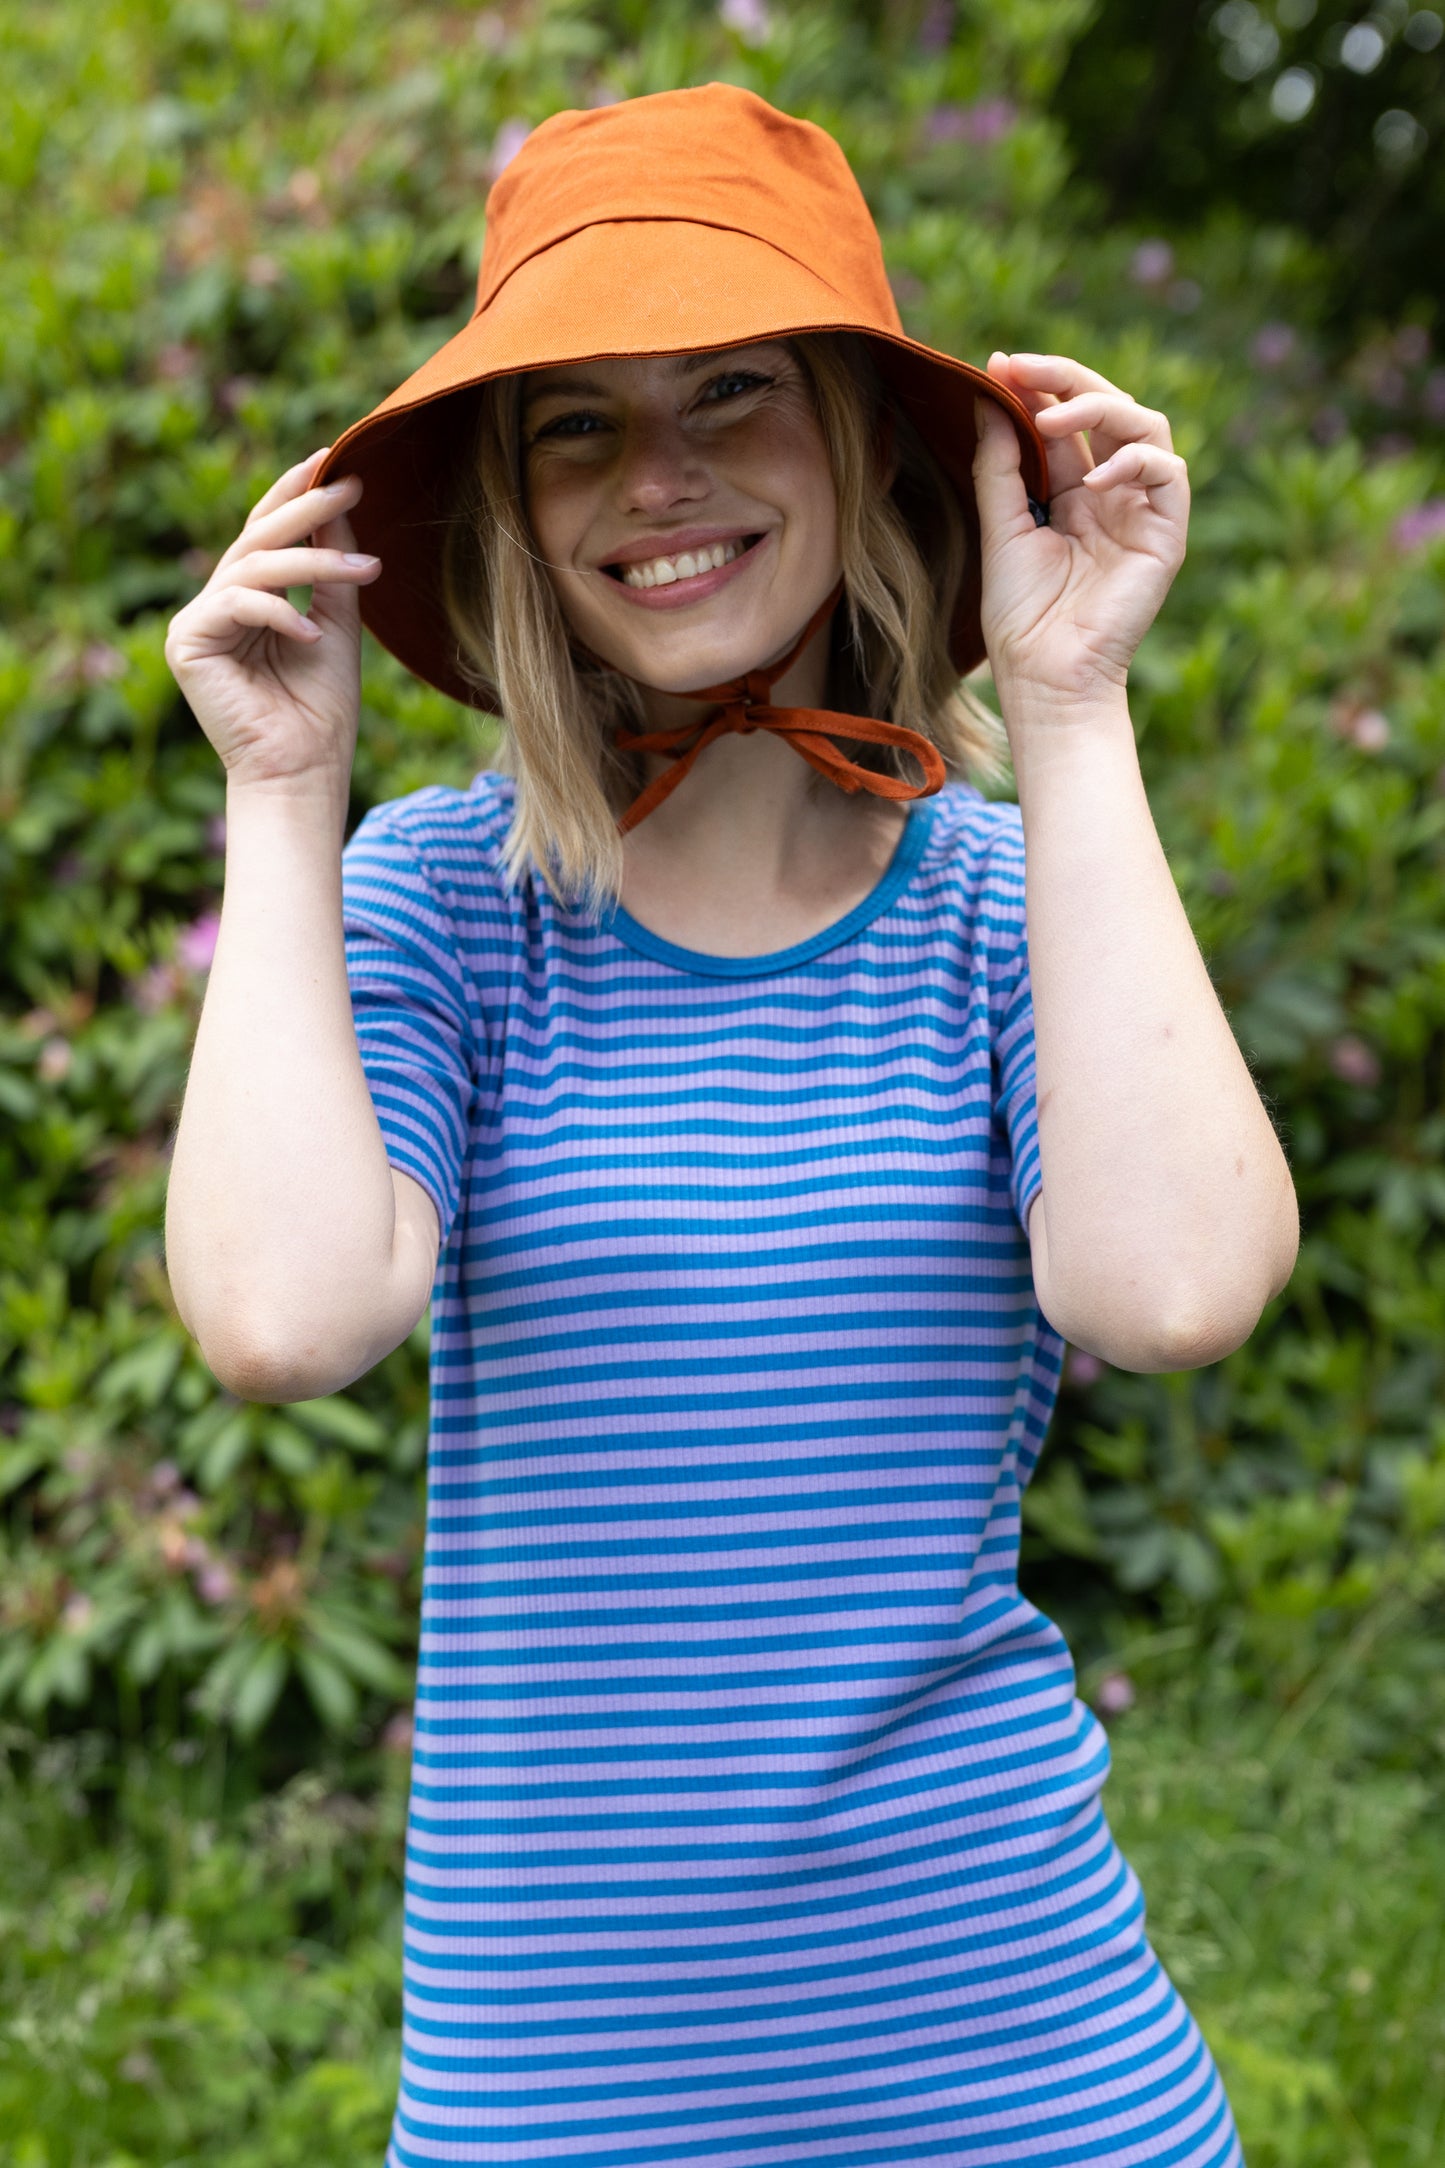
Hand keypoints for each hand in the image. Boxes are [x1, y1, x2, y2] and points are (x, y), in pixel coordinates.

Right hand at [163, 448, 380, 793]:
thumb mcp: (338, 625)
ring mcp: (197, 622)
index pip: (268, 533)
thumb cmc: (321, 711)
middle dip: (306, 509)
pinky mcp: (186, 643)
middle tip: (350, 485)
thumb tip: (339, 504)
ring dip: (313, 563)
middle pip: (258, 539)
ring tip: (366, 569)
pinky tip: (313, 637)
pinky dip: (280, 615)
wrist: (303, 772)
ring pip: (254, 567)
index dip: (296, 493)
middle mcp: (218, 605)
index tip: (335, 461)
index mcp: (249, 600)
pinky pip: (235, 603)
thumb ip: (332, 570)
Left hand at [971, 353, 1189, 707]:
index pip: (1064, 421)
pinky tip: (1090, 482)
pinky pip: (1168, 473)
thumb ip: (999, 464)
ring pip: (1144, 426)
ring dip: (1098, 408)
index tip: (998, 364)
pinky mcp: (1166, 533)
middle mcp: (1110, 493)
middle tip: (1022, 367)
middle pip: (1107, 409)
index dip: (1037, 386)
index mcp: (1071, 492)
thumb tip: (987, 394)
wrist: (1045, 677)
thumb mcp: (1000, 527)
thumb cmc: (1020, 616)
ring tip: (1050, 420)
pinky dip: (1132, 462)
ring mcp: (1141, 510)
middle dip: (1065, 379)